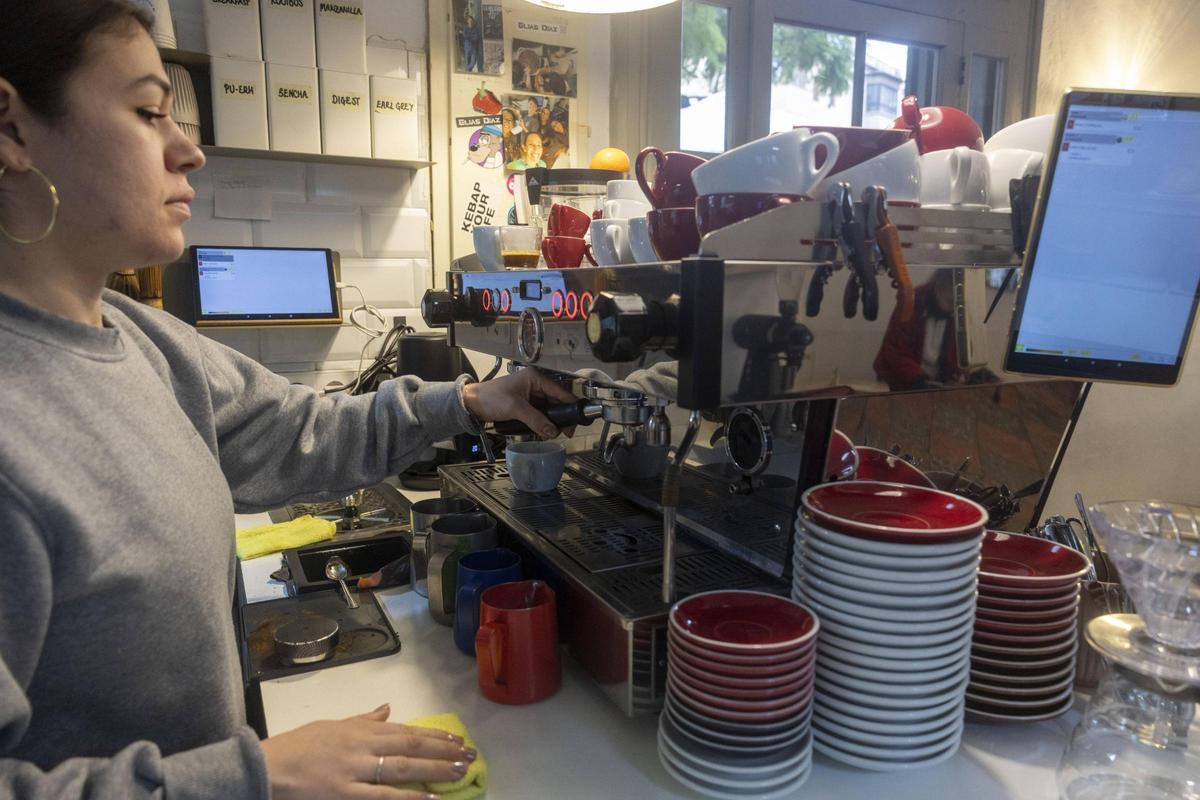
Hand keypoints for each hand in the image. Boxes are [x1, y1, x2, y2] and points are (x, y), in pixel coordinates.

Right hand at [262, 704, 475, 799]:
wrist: (269, 766)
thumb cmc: (299, 745)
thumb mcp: (333, 724)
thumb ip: (364, 719)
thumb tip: (387, 708)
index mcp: (361, 728)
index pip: (406, 730)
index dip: (434, 736)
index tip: (456, 740)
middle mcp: (363, 745)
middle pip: (412, 746)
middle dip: (444, 751)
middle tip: (469, 756)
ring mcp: (356, 770)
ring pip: (404, 768)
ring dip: (435, 770)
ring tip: (460, 773)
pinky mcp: (345, 794)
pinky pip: (384, 796)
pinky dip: (409, 797)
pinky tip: (431, 799)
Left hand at [462, 369, 575, 438]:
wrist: (471, 404)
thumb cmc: (490, 398)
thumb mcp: (515, 408)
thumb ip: (535, 420)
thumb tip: (552, 431)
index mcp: (536, 378)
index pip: (560, 392)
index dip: (569, 407)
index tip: (575, 421)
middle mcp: (536, 384)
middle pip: (556, 402)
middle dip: (561, 417)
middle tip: (565, 432)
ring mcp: (531, 394)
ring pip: (549, 409)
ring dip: (552, 421)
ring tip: (555, 433)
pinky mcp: (526, 404)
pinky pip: (541, 413)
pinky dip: (544, 422)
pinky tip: (545, 431)